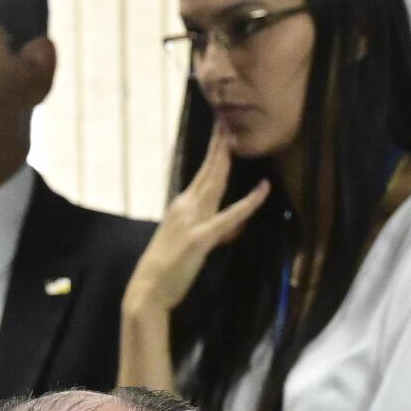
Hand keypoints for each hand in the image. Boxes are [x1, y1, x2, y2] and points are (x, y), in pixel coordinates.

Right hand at [125, 126, 273, 319]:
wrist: (147, 290)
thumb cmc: (166, 270)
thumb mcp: (189, 243)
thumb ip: (212, 231)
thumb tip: (232, 226)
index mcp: (181, 207)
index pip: (202, 173)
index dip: (214, 152)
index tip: (222, 131)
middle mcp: (185, 207)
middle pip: (208, 171)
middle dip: (219, 145)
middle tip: (228, 121)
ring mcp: (192, 221)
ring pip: (215, 184)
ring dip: (227, 160)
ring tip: (236, 138)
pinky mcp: (200, 238)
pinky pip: (230, 217)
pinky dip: (249, 203)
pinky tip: (263, 190)